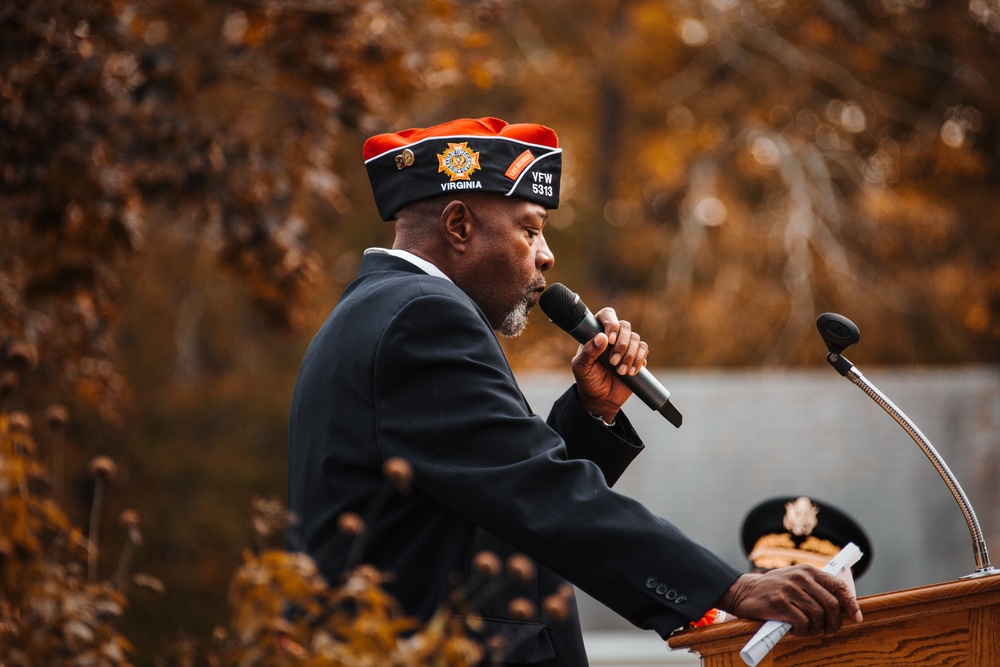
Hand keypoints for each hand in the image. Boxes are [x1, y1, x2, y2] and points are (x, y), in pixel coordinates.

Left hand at [571, 307, 648, 422]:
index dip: (611, 324)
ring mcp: (626, 345)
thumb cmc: (588, 380)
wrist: (601, 399)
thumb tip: (602, 338)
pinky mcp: (637, 356)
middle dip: (621, 345)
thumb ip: (588, 352)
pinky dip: (639, 360)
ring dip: (630, 355)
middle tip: (613, 362)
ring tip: (620, 371)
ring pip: (636, 338)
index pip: (607, 315)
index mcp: (596, 333)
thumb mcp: (581, 367)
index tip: (609, 340)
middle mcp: (613, 336)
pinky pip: (643, 350)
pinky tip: (630, 372)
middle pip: (625, 326)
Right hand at [716, 566, 862, 635]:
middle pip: (831, 604)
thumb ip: (814, 587)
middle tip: (829, 631)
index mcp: (807, 571)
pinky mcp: (779, 603)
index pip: (838, 586)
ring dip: (816, 628)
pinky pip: (802, 622)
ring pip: (818, 615)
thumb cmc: (773, 590)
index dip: (851, 603)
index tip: (856, 617)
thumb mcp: (794, 581)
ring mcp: (789, 590)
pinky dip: (803, 630)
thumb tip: (841, 605)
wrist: (743, 592)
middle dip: (834, 622)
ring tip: (808, 630)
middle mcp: (800, 577)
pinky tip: (796, 629)